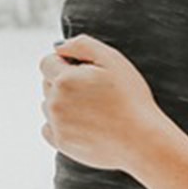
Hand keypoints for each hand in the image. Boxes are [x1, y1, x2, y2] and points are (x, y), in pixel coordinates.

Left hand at [39, 34, 175, 171]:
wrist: (141, 140)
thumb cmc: (131, 98)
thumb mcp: (112, 60)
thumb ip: (82, 45)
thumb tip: (59, 47)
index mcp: (64, 80)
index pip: (46, 63)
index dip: (65, 63)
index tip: (84, 71)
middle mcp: (55, 103)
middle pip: (47, 84)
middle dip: (64, 82)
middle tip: (93, 91)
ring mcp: (57, 125)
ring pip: (49, 106)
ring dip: (62, 103)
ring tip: (92, 109)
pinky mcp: (61, 143)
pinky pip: (48, 128)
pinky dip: (60, 124)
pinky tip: (83, 123)